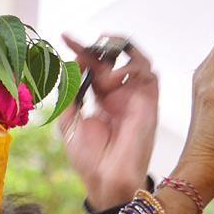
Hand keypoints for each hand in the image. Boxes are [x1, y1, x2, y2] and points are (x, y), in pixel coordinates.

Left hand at [58, 35, 158, 210]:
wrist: (107, 177)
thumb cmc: (89, 157)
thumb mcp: (68, 120)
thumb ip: (69, 92)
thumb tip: (71, 63)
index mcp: (102, 99)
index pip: (93, 66)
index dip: (81, 49)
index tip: (65, 36)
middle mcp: (120, 94)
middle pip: (113, 58)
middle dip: (97, 47)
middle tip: (82, 44)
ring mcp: (135, 96)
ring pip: (135, 58)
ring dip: (117, 51)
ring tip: (100, 53)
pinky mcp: (148, 100)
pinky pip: (147, 71)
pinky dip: (130, 66)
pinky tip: (112, 80)